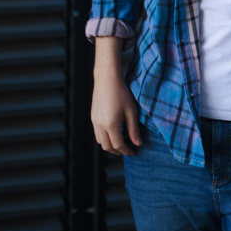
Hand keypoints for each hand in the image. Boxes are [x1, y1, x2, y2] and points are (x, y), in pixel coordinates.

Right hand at [92, 37, 141, 154]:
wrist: (107, 78)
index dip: (126, 151)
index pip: (118, 145)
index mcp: (111, 124)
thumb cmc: (122, 92)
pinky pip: (97, 134)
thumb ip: (133, 129)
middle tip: (128, 149)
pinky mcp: (92, 117)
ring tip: (121, 142)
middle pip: (107, 146)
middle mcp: (100, 125)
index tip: (134, 152)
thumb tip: (137, 144)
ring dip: (110, 145)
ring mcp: (94, 121)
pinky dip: (105, 138)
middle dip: (118, 151)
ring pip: (100, 141)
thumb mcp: (131, 110)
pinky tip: (113, 133)